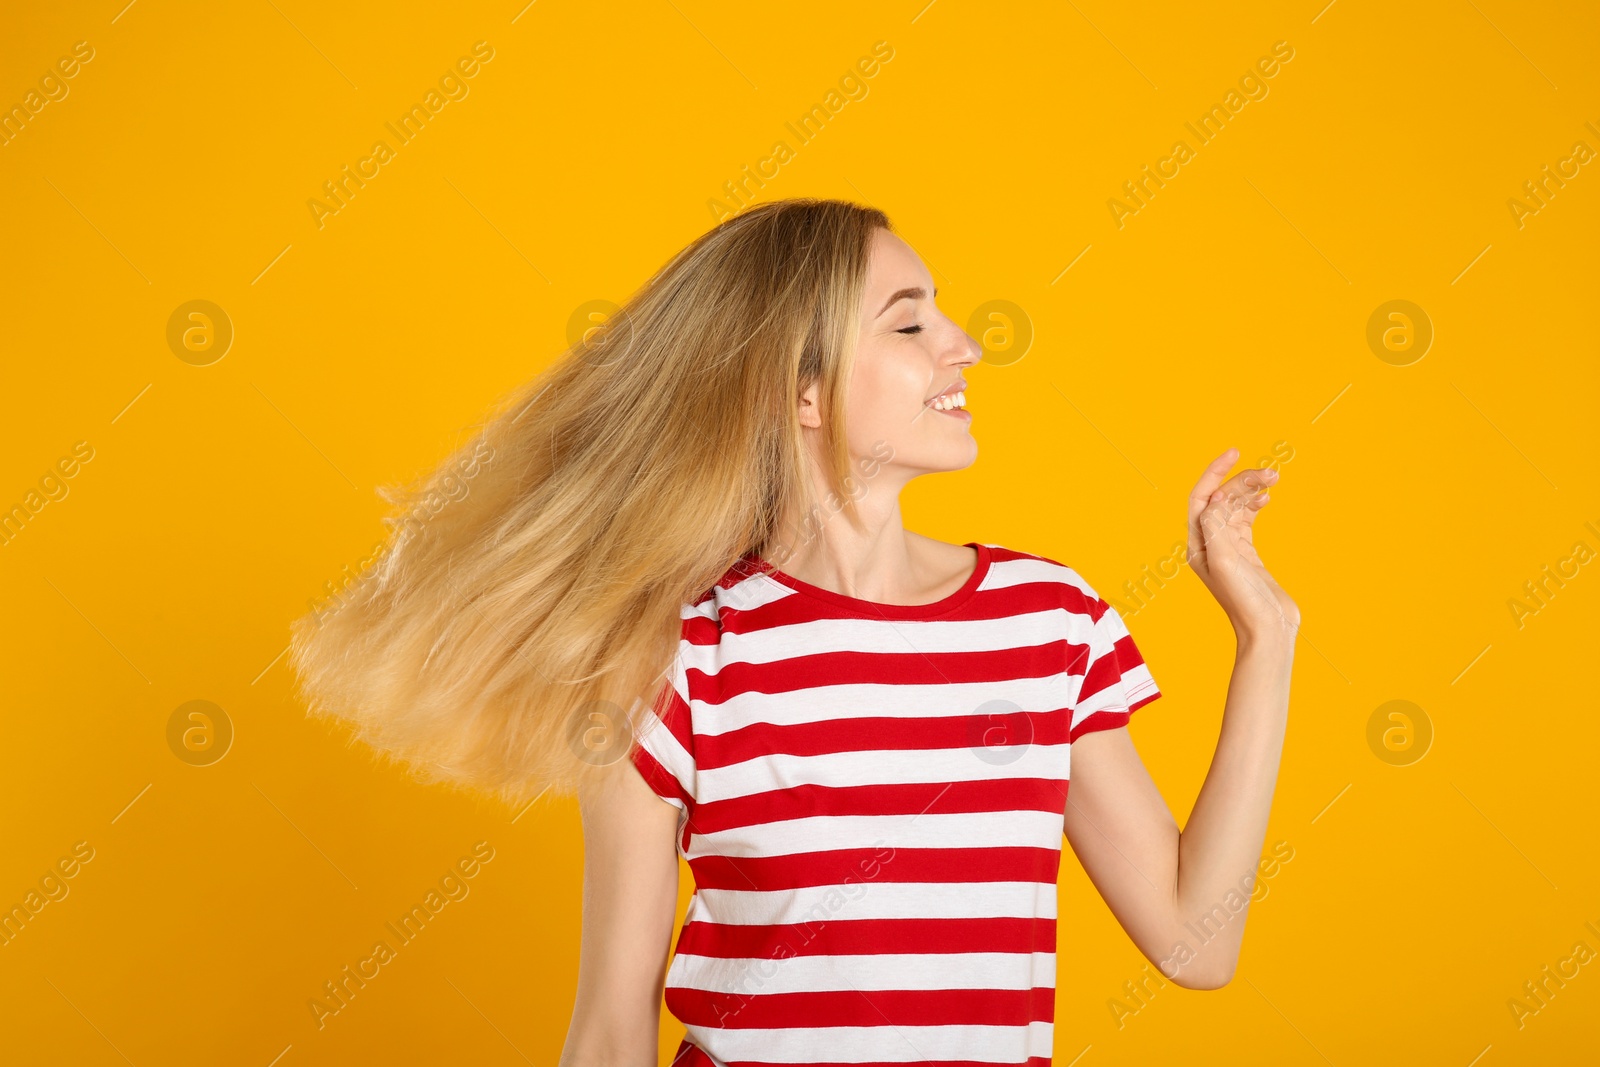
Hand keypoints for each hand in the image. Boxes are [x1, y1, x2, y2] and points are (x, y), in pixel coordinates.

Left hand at [1186, 447, 1299, 640]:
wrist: (1269, 631)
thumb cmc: (1245, 602)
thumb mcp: (1226, 562)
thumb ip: (1217, 528)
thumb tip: (1217, 499)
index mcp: (1199, 545)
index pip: (1201, 498)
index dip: (1214, 473)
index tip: (1235, 453)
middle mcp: (1210, 545)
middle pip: (1221, 499)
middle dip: (1243, 481)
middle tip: (1271, 473)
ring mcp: (1229, 549)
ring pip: (1236, 507)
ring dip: (1252, 489)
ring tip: (1274, 478)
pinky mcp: (1247, 554)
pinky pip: (1246, 519)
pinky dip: (1255, 504)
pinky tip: (1267, 497)